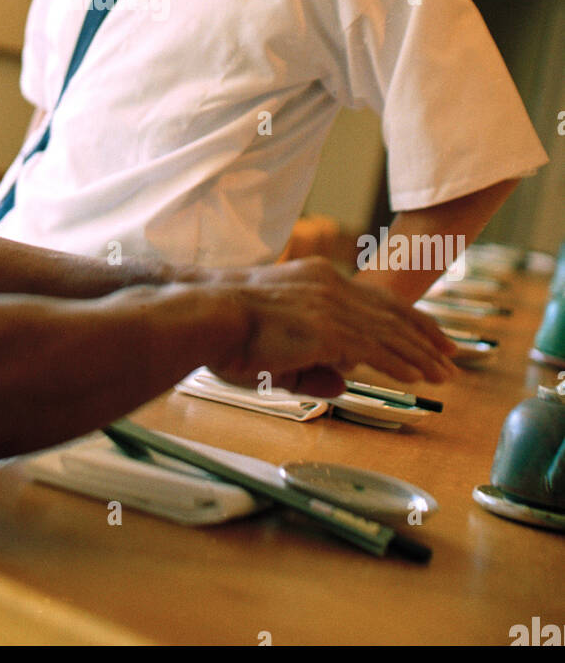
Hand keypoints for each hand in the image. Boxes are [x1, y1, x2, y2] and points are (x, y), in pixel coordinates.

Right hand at [208, 257, 456, 397]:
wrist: (209, 314)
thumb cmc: (229, 331)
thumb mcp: (277, 345)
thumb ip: (314, 366)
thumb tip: (345, 384)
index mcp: (317, 279)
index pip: (374, 298)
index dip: (407, 317)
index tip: (429, 333)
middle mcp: (330, 286)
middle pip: (391, 312)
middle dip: (426, 334)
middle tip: (453, 351)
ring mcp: (330, 307)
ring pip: (389, 333)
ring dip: (421, 354)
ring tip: (446, 371)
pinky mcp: (326, 330)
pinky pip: (373, 350)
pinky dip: (398, 363)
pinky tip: (417, 377)